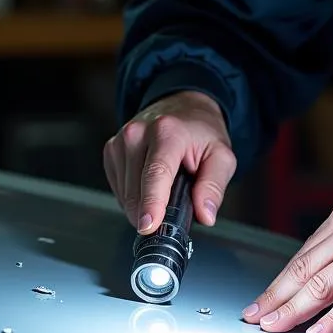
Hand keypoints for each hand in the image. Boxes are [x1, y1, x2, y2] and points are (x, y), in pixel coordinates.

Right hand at [103, 90, 236, 233]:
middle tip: (174, 212)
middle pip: (136, 189)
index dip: (151, 203)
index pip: (155, 173)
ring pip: (125, 194)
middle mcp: (138, 133)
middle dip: (153, 213)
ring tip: (164, 191)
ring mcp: (120, 141)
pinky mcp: (111, 150)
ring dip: (143, 207)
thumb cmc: (201, 133)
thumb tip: (205, 214)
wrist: (183, 108)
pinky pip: (118, 189)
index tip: (148, 225)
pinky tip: (149, 186)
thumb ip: (214, 186)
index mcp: (168, 132)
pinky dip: (133, 197)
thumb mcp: (221, 156)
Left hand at [242, 185, 332, 332]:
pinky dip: (331, 320)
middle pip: (299, 272)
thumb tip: (329, 256)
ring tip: (272, 327)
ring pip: (316, 287)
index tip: (262, 298)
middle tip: (253, 316)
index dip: (279, 281)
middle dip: (273, 297)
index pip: (301, 257)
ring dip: (290, 310)